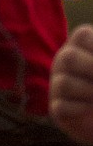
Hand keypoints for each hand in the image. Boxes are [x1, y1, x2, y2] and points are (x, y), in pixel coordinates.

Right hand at [50, 24, 92, 141]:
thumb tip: (92, 74)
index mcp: (80, 44)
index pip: (83, 35)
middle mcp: (64, 61)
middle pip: (68, 58)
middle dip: (92, 69)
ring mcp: (57, 84)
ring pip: (64, 83)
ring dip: (89, 91)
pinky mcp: (56, 107)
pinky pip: (61, 106)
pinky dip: (81, 109)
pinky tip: (91, 109)